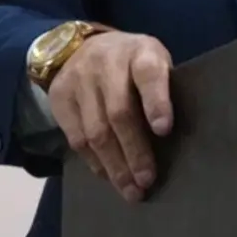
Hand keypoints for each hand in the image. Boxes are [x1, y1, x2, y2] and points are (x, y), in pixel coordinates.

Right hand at [47, 31, 173, 201]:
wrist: (81, 47)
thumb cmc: (133, 63)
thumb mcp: (154, 62)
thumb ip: (163, 90)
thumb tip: (177, 139)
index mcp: (140, 52)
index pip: (148, 74)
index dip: (156, 103)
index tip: (164, 131)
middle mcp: (107, 63)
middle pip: (119, 112)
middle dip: (134, 151)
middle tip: (146, 180)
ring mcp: (79, 80)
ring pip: (95, 131)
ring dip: (114, 166)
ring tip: (130, 189)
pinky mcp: (59, 97)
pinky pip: (76, 138)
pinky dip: (94, 162)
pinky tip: (109, 175)